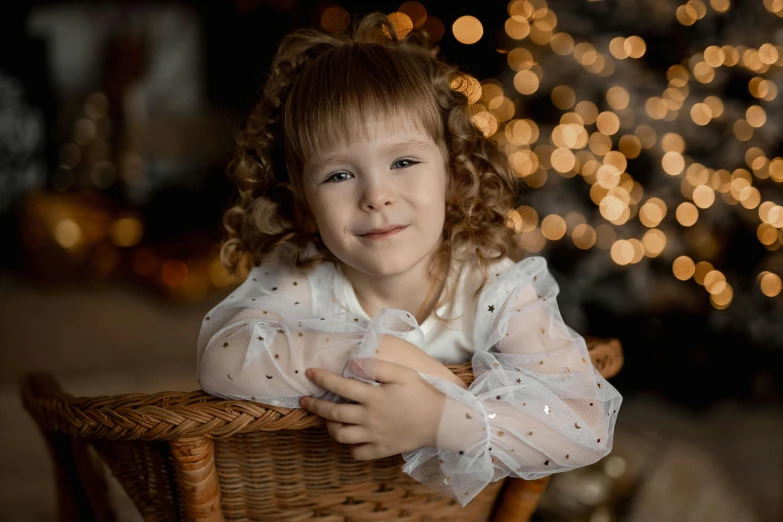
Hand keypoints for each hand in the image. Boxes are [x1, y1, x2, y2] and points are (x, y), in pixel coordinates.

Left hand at [299, 359, 445, 459]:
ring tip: (327, 419)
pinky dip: (349, 446)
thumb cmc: (422, 392)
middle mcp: (369, 418)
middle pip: (333, 414)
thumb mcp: (402, 372)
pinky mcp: (381, 449)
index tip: (309, 374)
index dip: (322, 379)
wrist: (442, 421)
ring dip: (329, 427)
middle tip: (304, 401)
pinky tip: (350, 437)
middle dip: (315, 406)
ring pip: (341, 436)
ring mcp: (374, 436)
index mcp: (373, 397)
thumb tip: (351, 362)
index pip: (340, 387)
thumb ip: (376, 365)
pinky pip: (357, 453)